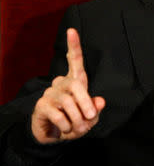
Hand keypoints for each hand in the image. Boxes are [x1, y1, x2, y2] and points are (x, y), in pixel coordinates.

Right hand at [31, 28, 104, 143]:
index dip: (74, 45)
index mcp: (76, 80)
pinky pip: (58, 115)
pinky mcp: (41, 106)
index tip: (72, 30)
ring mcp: (50, 93)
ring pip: (69, 102)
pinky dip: (67, 126)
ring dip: (77, 119)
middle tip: (90, 118)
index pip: (75, 60)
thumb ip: (96, 109)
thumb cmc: (76, 120)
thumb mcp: (90, 117)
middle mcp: (61, 82)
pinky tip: (65, 130)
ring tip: (78, 128)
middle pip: (76, 85)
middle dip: (86, 103)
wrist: (55, 134)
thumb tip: (100, 102)